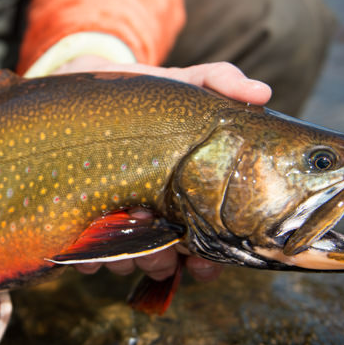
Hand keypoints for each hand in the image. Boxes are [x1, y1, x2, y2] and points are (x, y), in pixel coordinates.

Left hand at [51, 56, 271, 283]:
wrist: (91, 82)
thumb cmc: (149, 93)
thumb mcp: (188, 81)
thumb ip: (223, 82)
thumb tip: (261, 92)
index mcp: (187, 197)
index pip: (204, 244)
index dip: (207, 263)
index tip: (202, 263)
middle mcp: (154, 215)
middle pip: (163, 259)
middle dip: (161, 262)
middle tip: (158, 250)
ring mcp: (118, 218)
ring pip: (125, 260)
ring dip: (126, 261)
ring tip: (124, 245)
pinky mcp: (82, 215)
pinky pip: (85, 251)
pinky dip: (87, 257)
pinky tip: (87, 249)